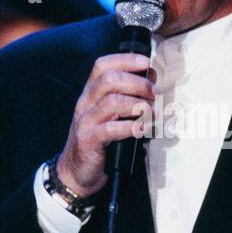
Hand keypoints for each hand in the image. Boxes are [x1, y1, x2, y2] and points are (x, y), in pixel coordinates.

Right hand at [56, 52, 159, 197]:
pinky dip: (130, 127)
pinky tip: (141, 129)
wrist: (76, 172)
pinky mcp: (88, 140)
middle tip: (155, 94)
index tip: (145, 62)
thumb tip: (151, 83)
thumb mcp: (111, 115)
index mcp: (91, 93)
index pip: (102, 65)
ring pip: (112, 101)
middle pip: (109, 79)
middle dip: (137, 83)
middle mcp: (86, 103)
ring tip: (151, 114)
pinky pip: (110, 128)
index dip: (125, 60)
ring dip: (138, 105)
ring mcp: (85, 121)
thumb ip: (127, 98)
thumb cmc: (99, 141)